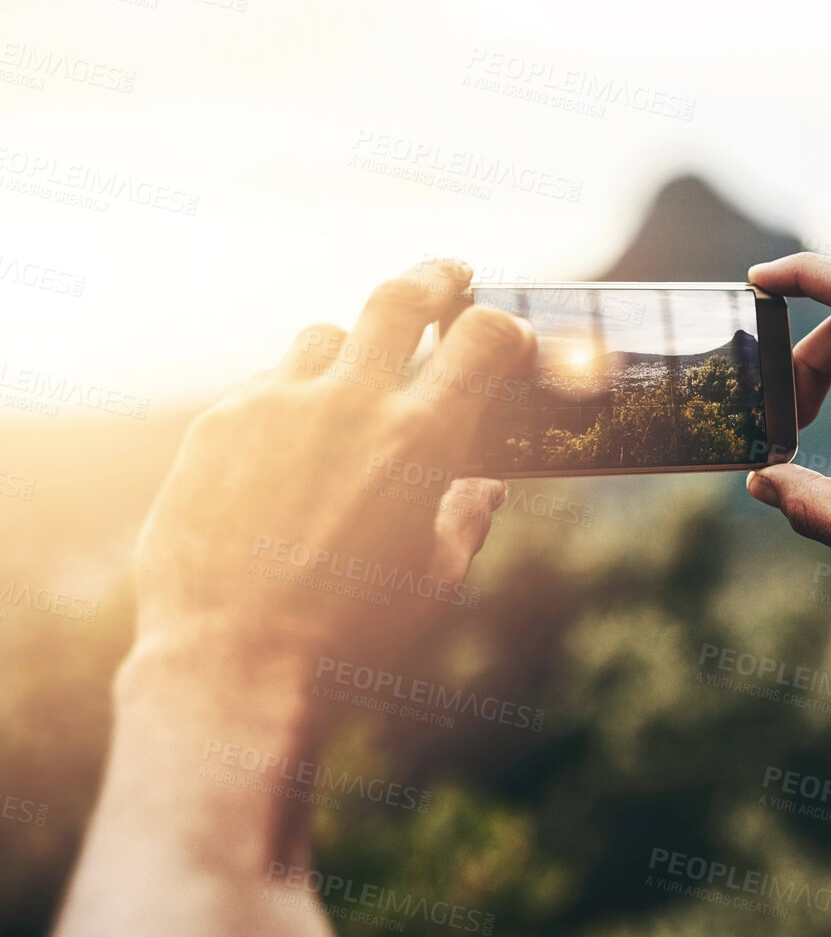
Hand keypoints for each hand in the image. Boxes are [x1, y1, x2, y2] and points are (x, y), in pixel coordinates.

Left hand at [127, 260, 535, 683]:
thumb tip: (485, 488)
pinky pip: (263, 386)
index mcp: (423, 438)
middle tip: (446, 278)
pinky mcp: (216, 425)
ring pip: (322, 336)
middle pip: (397, 298)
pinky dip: (289, 400)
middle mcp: (351, 403)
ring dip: (350, 349)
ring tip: (356, 380)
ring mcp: (276, 406)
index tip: (507, 333)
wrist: (233, 659)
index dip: (504, 325)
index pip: (482, 337)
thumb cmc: (354, 632)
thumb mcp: (436, 579)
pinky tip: (288, 444)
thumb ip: (467, 518)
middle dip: (432, 279)